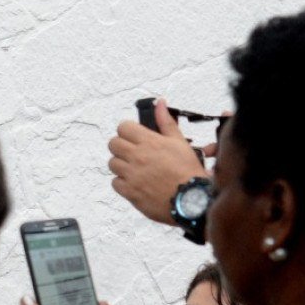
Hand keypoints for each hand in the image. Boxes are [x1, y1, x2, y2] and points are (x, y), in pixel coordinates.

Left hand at [108, 98, 207, 225]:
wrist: (192, 200)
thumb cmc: (188, 172)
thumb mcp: (180, 142)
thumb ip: (166, 122)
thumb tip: (160, 103)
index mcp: (149, 142)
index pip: (123, 127)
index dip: (128, 130)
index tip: (134, 136)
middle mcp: (137, 156)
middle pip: (113, 144)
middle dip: (122, 146)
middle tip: (133, 152)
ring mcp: (131, 175)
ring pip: (112, 163)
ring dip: (121, 164)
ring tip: (136, 168)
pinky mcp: (129, 191)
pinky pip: (115, 182)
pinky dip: (122, 182)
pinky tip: (136, 182)